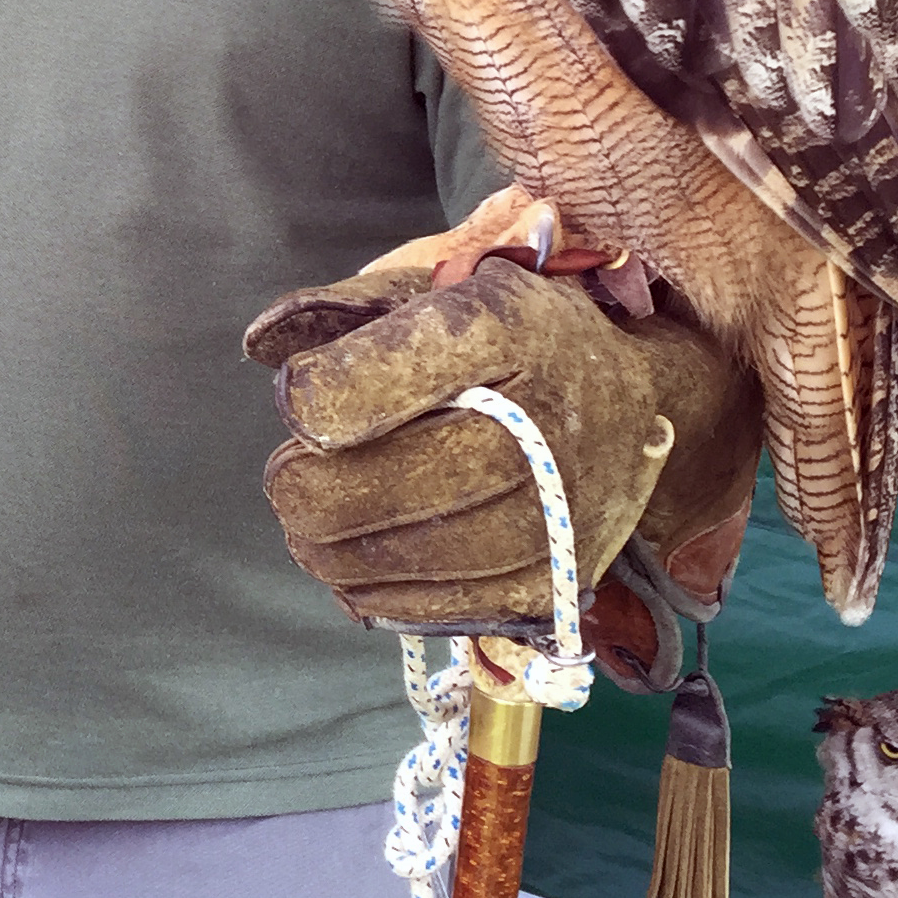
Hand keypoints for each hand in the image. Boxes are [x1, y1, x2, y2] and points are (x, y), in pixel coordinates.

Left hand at [243, 257, 762, 642]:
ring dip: (327, 548)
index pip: (355, 390)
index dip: (308, 396)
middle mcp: (538, 428)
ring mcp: (554, 517)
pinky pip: (431, 609)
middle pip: (365, 490)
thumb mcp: (437, 288)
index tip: (305, 392)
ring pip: (392, 560)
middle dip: (301, 488)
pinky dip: (376, 592)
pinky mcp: (556, 584)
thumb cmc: (516, 337)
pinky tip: (364, 560)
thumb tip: (259, 344)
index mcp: (500, 330)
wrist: (638, 399)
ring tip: (317, 520)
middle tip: (290, 475)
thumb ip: (340, 311)